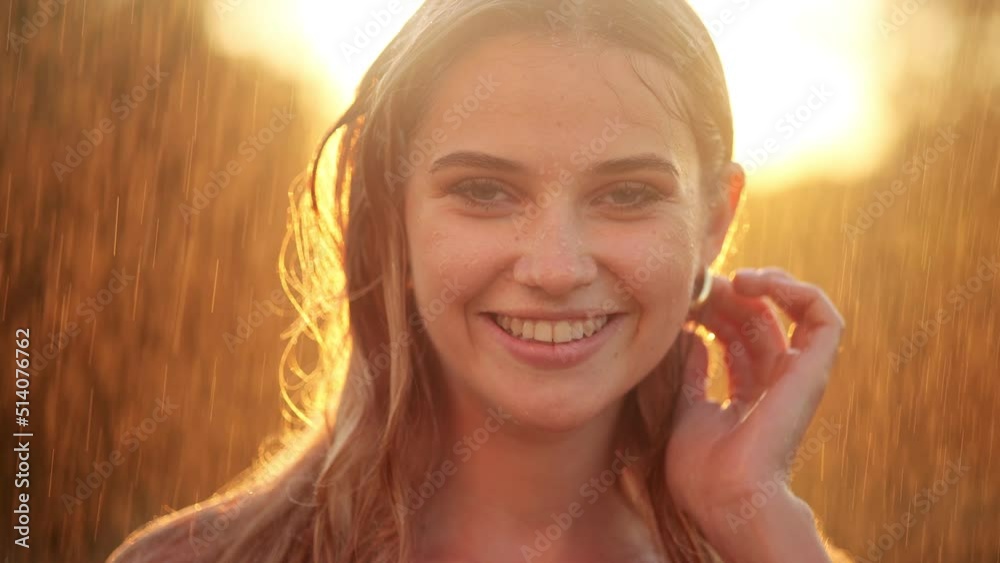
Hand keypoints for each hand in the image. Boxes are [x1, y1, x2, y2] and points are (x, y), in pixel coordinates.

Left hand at [664, 268, 844, 552]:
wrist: (726, 495)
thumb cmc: (702, 470)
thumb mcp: (685, 410)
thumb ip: (691, 374)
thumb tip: (692, 338)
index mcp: (750, 394)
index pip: (737, 338)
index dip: (712, 312)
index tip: (683, 300)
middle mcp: (777, 382)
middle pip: (756, 320)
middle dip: (725, 295)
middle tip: (697, 283)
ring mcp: (797, 375)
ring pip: (788, 310)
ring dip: (757, 285)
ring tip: (729, 277)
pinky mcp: (814, 368)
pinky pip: (823, 316)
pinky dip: (795, 289)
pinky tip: (754, 282)